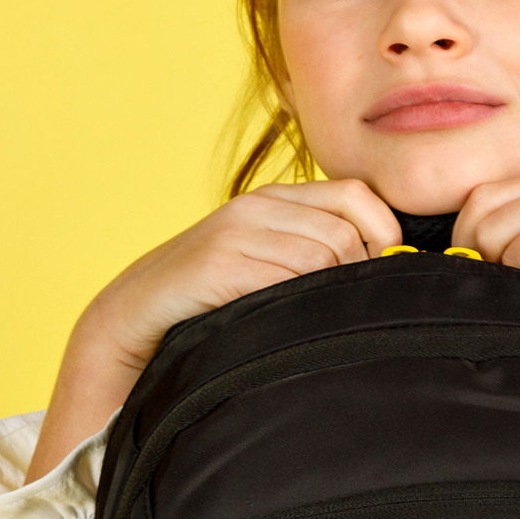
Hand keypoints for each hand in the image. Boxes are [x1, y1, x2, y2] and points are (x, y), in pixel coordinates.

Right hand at [24, 180, 399, 481]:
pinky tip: (284, 324)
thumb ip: (313, 255)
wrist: (136, 313)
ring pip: (323, 256)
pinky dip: (297, 306)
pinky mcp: (218, 262)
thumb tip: (384, 272)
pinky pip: (287, 279)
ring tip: (311, 323)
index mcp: (276, 199)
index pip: (359, 195)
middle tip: (343, 313)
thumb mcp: (266, 264)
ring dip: (328, 297)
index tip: (376, 274)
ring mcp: (237, 231)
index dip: (383, 234)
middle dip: (358, 277)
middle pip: (348, 233)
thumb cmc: (211, 299)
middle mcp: (259, 205)